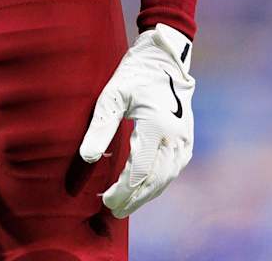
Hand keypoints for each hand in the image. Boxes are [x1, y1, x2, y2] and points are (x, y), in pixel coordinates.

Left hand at [77, 22, 195, 216]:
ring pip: (165, 179)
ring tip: (125, 205)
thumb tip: (85, 158)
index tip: (106, 200)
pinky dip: (157, 183)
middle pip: (154, 181)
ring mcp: (184, 141)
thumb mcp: (112, 96)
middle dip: (133, 198)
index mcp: (157, 127)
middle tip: (113, 211)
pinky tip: (142, 189)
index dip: (123, 190)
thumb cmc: (134, 75)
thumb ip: (100, 128)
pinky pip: (172, 170)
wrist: (164, 60)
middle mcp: (175, 138)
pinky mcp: (186, 141)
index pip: (140, 172)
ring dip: (145, 195)